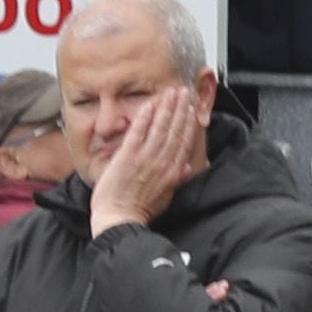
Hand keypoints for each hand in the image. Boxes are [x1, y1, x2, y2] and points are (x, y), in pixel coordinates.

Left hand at [86, 87, 209, 230]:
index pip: (184, 141)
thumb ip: (177, 179)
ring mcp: (145, 158)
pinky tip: (149, 104)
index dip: (189, 122)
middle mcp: (162, 162)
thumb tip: (188, 167)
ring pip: (160, 128)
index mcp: (173, 172)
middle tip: (184, 91)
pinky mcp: (127, 157)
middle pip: (175, 130)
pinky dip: (144, 118)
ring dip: (167, 108)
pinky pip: (138, 133)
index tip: (191, 108)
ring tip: (171, 92)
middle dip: (181, 109)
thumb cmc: (140, 211)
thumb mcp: (166, 197)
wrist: (120, 220)